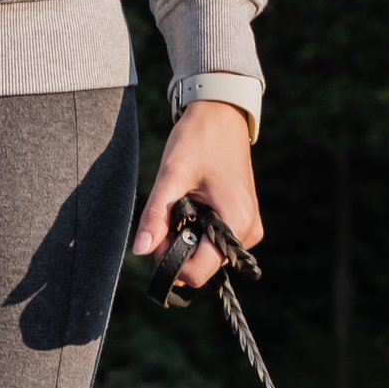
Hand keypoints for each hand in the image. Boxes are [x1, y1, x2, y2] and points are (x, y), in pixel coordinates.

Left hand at [132, 99, 260, 289]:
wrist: (222, 114)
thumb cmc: (199, 139)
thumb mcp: (171, 176)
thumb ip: (155, 216)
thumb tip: (139, 251)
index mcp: (236, 224)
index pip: (198, 273)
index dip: (170, 261)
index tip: (159, 234)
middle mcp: (248, 233)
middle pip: (202, 266)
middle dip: (177, 247)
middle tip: (169, 212)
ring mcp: (249, 230)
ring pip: (206, 257)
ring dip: (187, 239)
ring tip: (184, 203)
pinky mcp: (244, 224)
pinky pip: (214, 243)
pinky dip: (197, 232)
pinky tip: (195, 205)